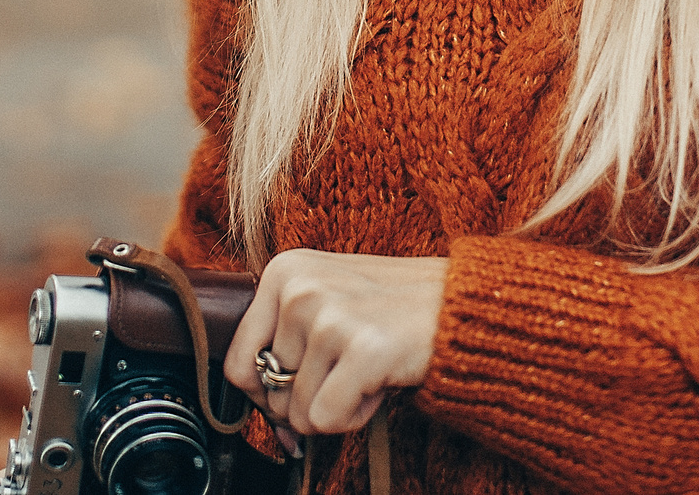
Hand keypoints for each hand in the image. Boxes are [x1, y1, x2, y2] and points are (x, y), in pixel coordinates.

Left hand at [223, 250, 447, 438]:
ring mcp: (328, 316)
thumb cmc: (393, 310)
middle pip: (269, 395)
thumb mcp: (327, 305)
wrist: (462, 305)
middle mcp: (298, 288)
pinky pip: (326, 420)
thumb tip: (271, 427)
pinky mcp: (361, 349)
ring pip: (297, 413)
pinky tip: (380, 381)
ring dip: (338, 405)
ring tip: (369, 368)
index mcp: (283, 271)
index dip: (268, 394)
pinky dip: (356, 416)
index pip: (237, 364)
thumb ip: (286, 349)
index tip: (301, 390)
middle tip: (351, 367)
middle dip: (311, 398)